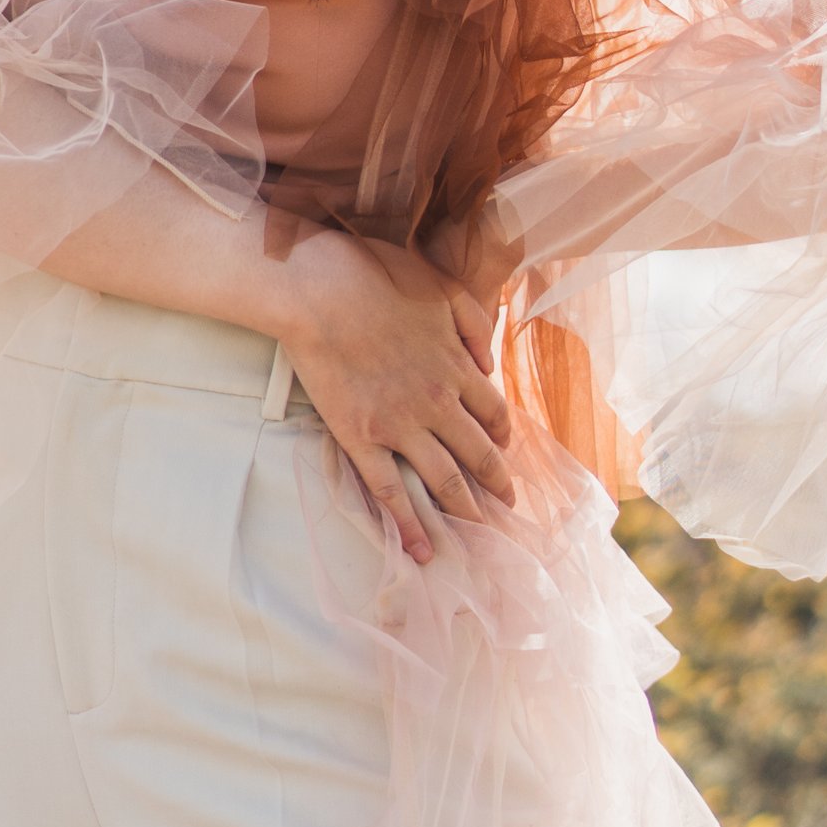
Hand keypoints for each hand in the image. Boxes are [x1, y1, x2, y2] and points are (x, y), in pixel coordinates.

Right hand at [268, 227, 514, 564]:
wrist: (317, 289)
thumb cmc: (375, 276)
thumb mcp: (441, 285)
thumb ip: (473, 323)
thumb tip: (488, 362)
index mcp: (456, 367)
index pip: (494, 413)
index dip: (503, 436)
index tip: (506, 450)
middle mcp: (437, 403)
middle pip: (479, 454)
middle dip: (498, 484)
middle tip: (508, 507)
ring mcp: (400, 426)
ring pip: (445, 480)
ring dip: (466, 510)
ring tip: (479, 533)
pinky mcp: (362, 439)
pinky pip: (391, 491)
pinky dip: (409, 525)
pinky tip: (421, 550)